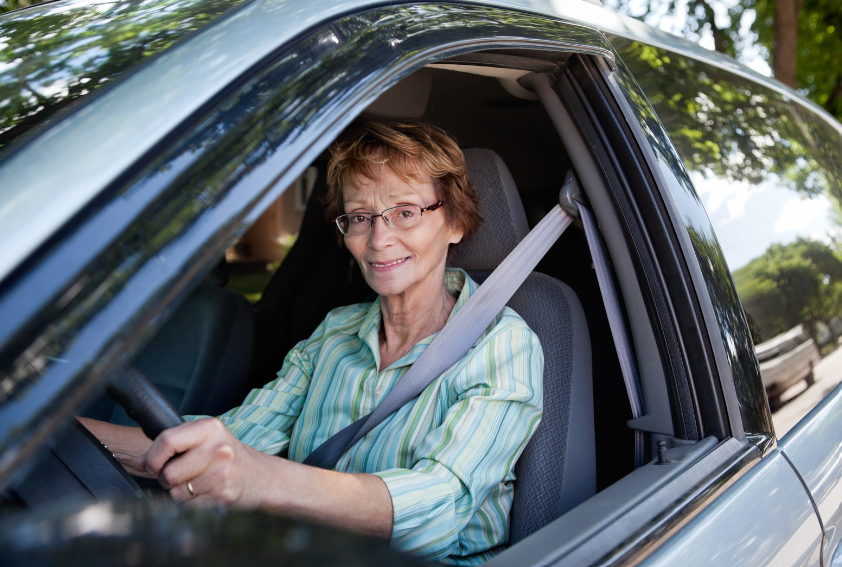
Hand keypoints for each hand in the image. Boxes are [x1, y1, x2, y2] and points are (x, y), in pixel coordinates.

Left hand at [136, 417, 268, 508]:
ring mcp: (221, 473)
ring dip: (181, 493)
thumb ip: (171, 446)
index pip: (167, 440)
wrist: (262, 477)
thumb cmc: (229, 458)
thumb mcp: (204, 441)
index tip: (152, 465)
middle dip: (168, 479)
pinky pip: (188, 507)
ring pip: (176, 493)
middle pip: (168, 473)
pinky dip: (192, 505)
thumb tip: (138, 461)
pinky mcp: (222, 495)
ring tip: (199, 484)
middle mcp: (217, 448)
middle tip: (184, 475)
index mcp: (209, 428)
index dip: (153, 458)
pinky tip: (206, 494)